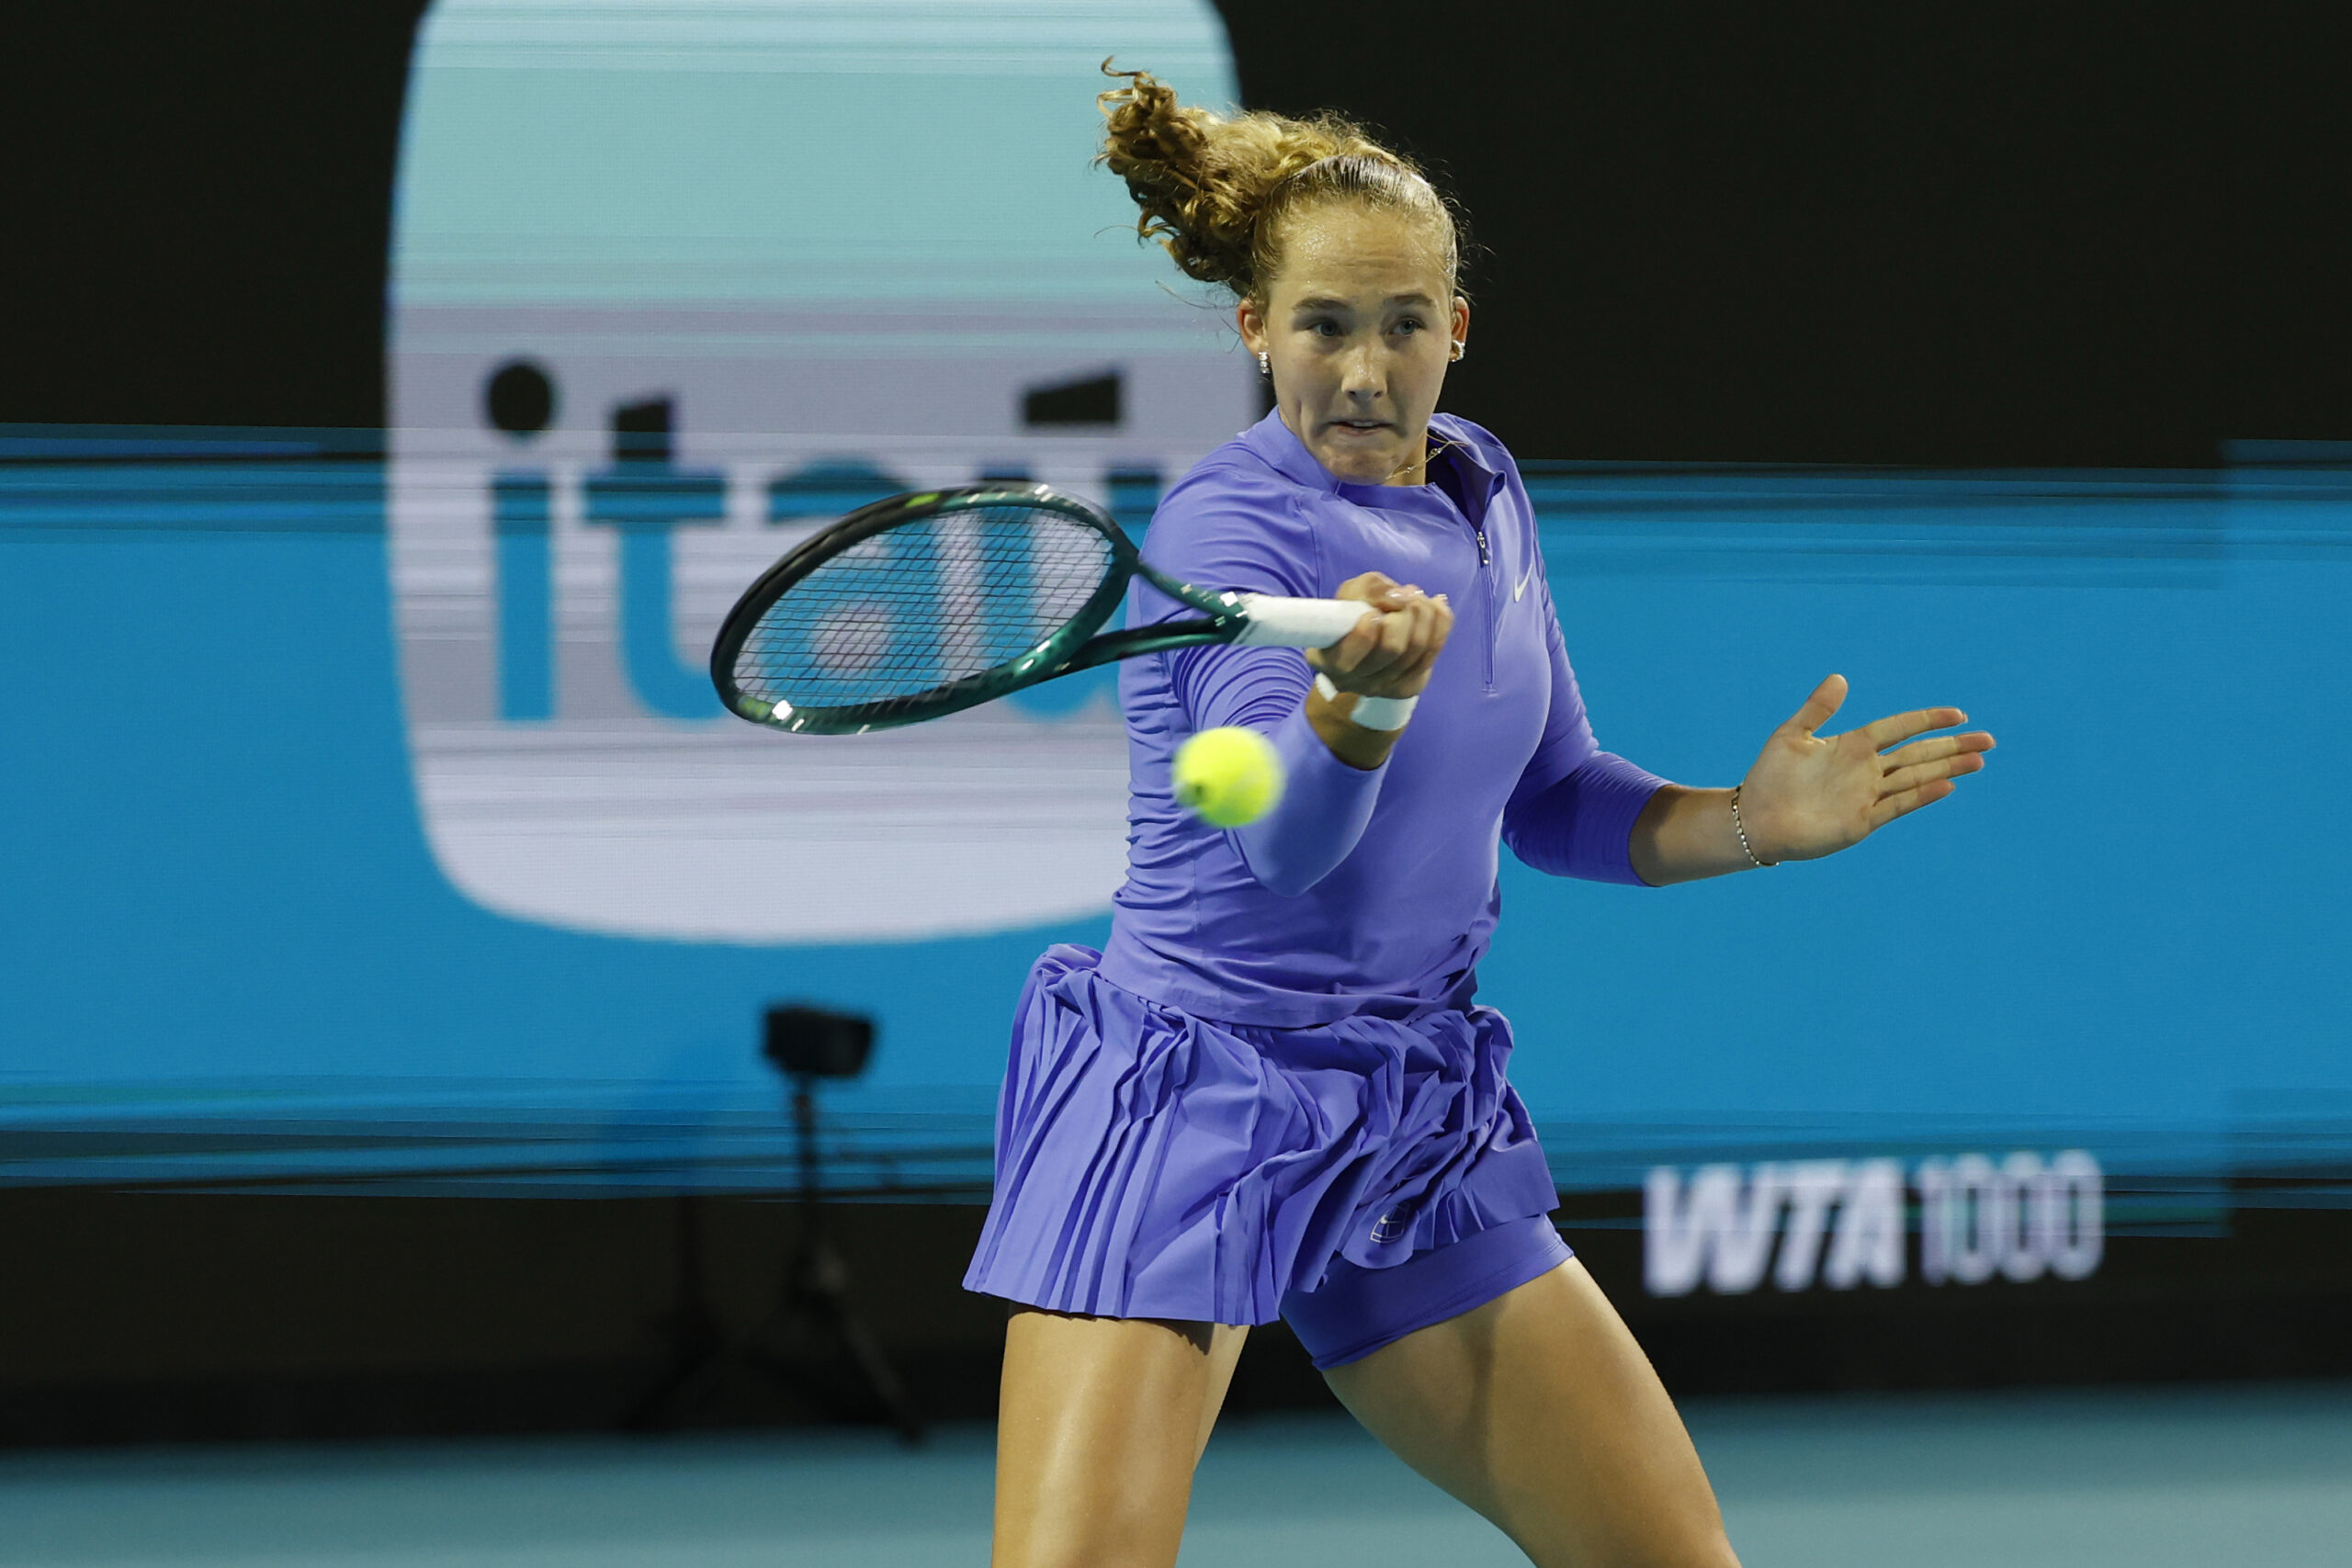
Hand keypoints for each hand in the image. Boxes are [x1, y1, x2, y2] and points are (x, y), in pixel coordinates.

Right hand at [1307, 572, 1452, 698]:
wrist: (1371, 637)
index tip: (1372, 613)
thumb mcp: (1352, 592)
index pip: (1346, 658)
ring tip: (1418, 596)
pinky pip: (1434, 650)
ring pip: (1418, 648)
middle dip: (1404, 613)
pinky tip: (1435, 606)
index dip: (1364, 633)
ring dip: (1424, 613)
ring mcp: (1383, 688)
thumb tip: (1401, 597)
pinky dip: (1440, 622)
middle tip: (1404, 594)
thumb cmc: (1353, 612)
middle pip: (1392, 649)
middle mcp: (1354, 681)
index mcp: (1329, 660)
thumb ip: (1371, 589)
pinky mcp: (1408, 686)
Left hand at [1736, 674, 1994, 862]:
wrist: (1755, 819)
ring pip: (1916, 778)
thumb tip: (1840, 677)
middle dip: (1951, 746)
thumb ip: (1817, 709)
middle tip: (1988, 740)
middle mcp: (1866, 770)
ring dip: (1947, 768)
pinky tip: (1946, 785)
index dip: (1927, 720)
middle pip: (1917, 754)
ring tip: (1978, 760)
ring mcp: (1867, 796)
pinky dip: (1921, 796)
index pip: (1898, 728)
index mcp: (1852, 746)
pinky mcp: (1861, 821)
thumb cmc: (1769, 777)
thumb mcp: (1791, 736)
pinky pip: (1897, 806)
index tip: (1958, 714)